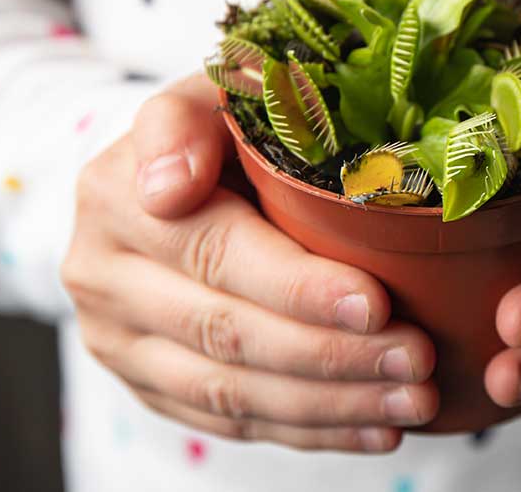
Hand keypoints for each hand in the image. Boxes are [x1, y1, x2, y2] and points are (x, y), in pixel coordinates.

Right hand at [60, 74, 438, 452]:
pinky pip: (231, 424)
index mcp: (116, 195)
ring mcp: (118, 340)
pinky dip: (311, 431)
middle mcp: (102, 275)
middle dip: (332, 355)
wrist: (165, 174)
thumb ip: (190, 118)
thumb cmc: (217, 124)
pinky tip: (376, 428)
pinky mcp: (148, 385)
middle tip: (418, 360)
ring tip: (413, 402)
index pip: (217, 253)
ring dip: (332, 403)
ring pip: (231, 393)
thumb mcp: (210, 90)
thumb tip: (169, 186)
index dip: (298, 287)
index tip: (376, 303)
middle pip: (227, 333)